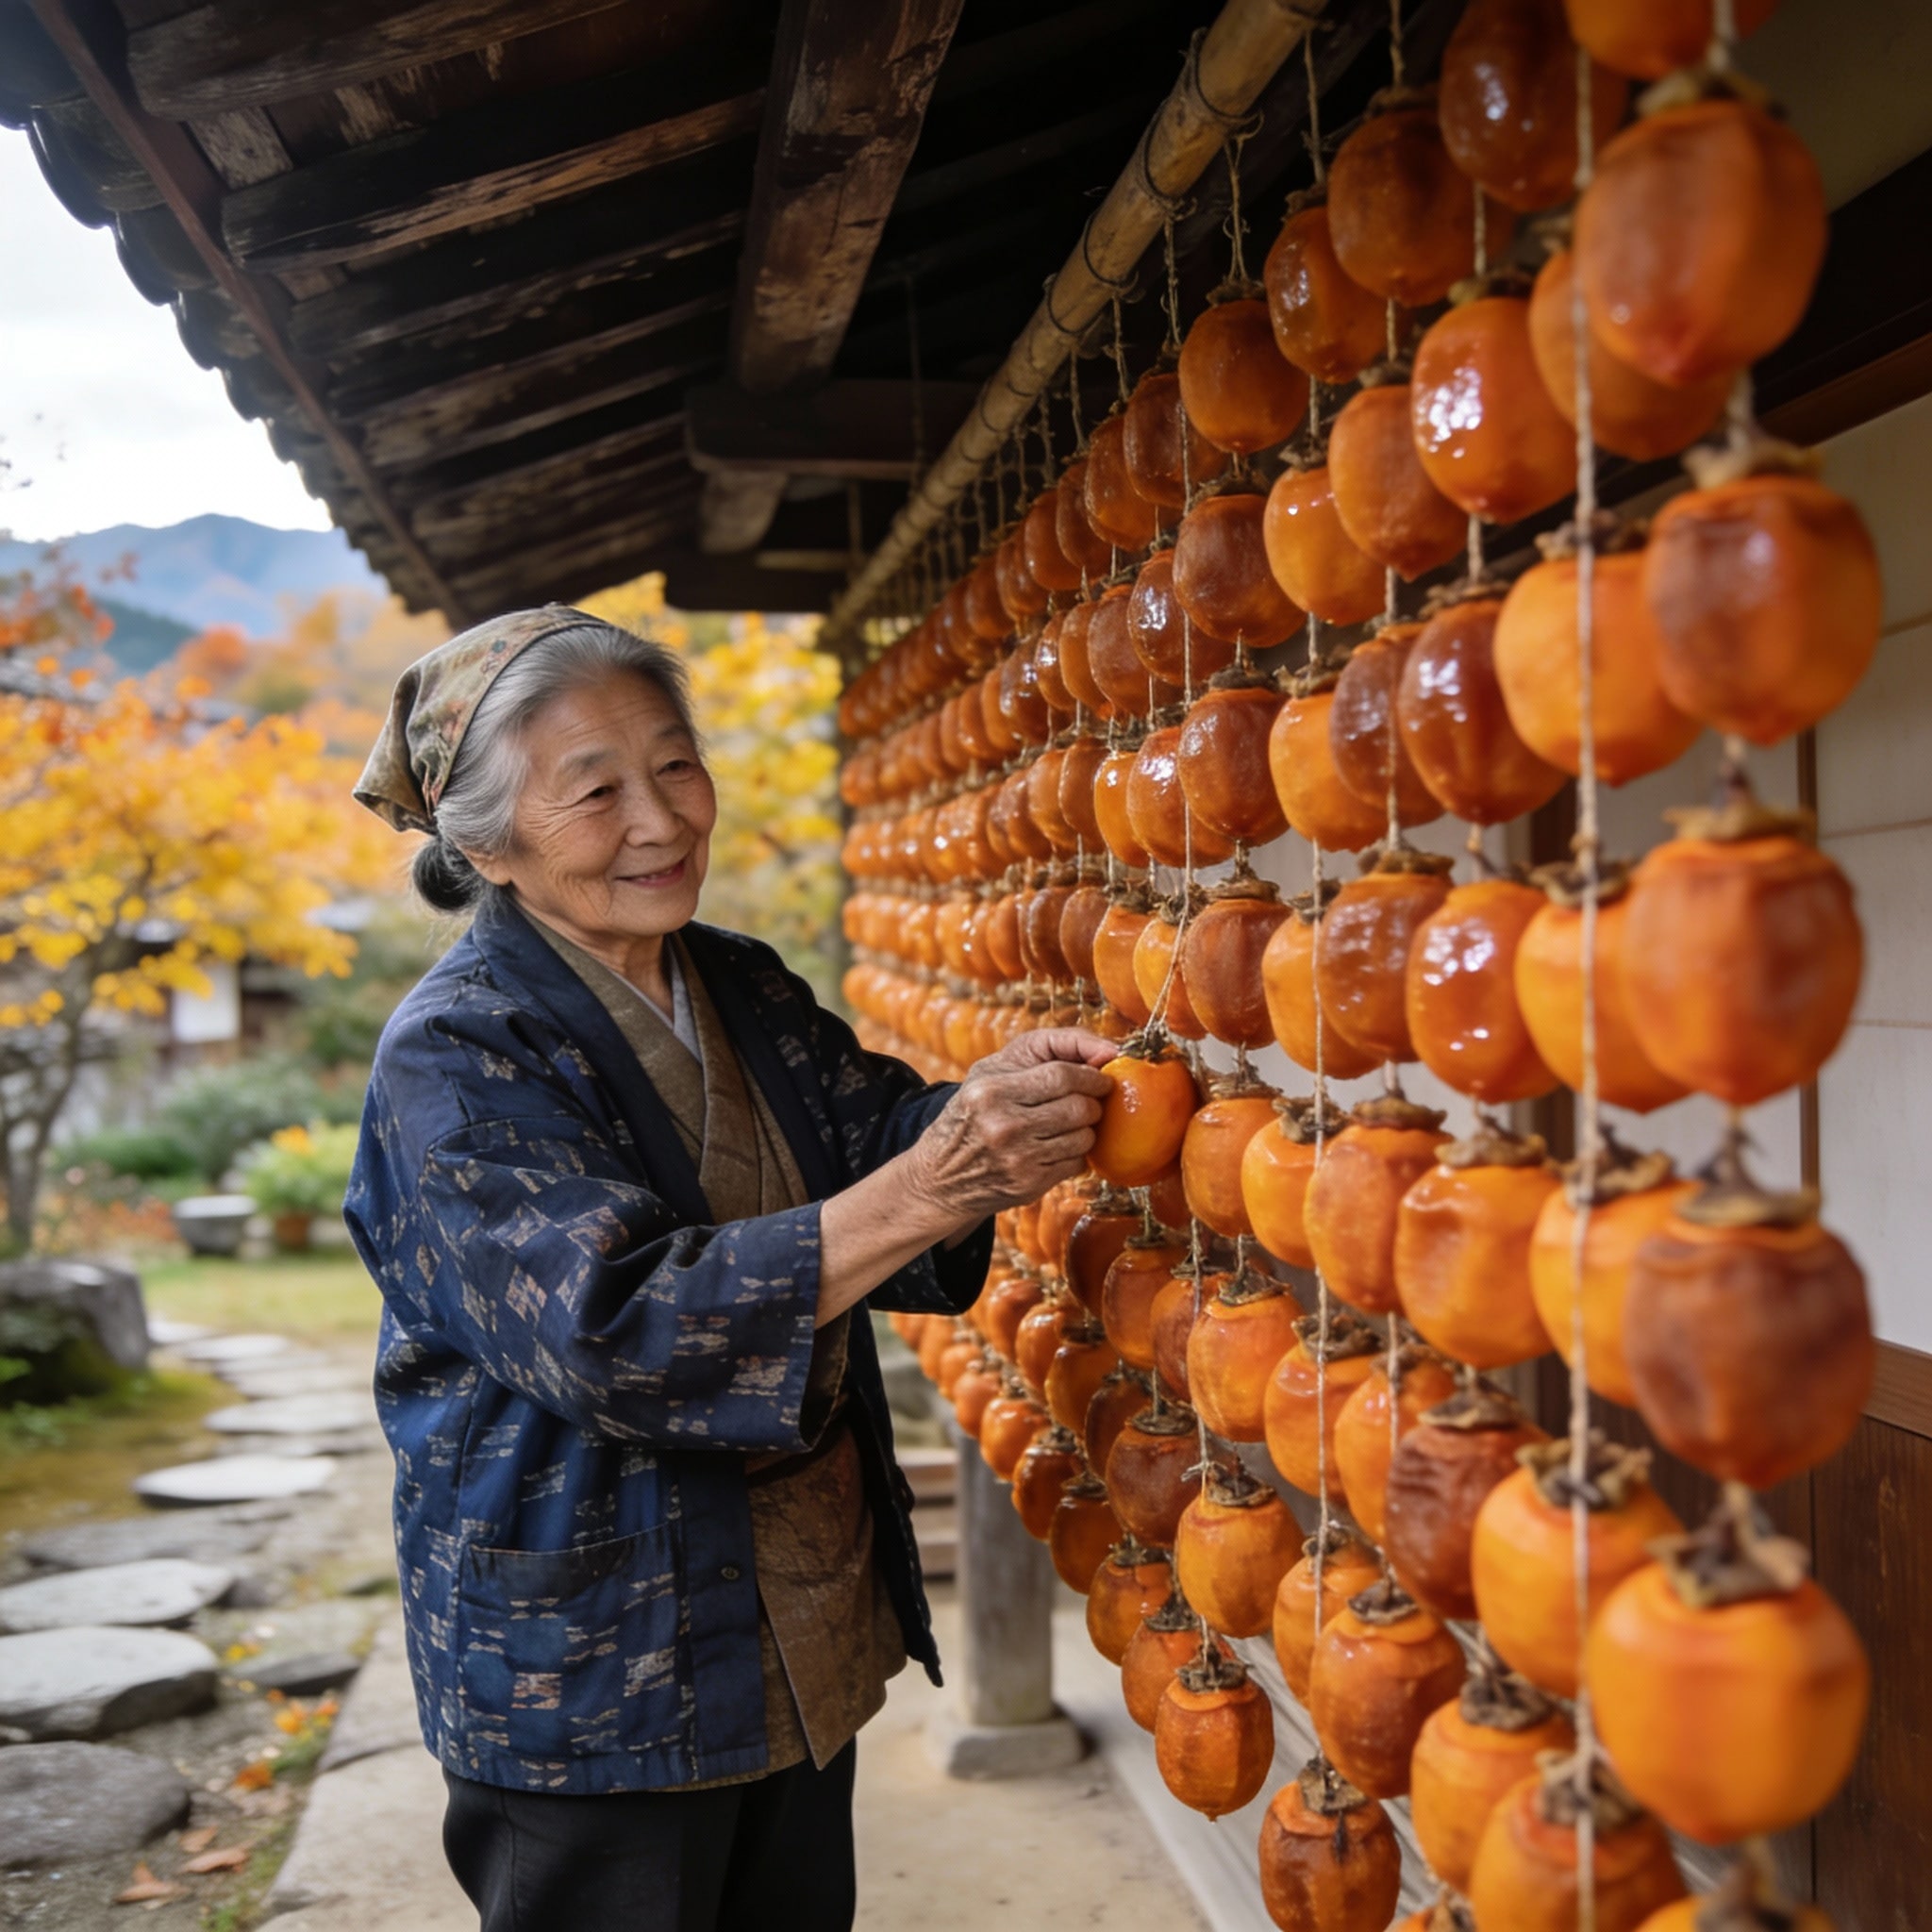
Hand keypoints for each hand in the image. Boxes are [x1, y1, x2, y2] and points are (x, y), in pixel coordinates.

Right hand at [906, 1029, 1118, 1220]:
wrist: (940, 1175)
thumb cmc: (975, 1110)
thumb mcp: (992, 1069)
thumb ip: (1048, 1047)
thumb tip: (1109, 1051)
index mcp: (990, 1091)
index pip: (1062, 1075)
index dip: (1092, 1075)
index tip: (1101, 1077)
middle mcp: (1002, 1125)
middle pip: (1079, 1107)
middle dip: (1094, 1102)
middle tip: (1091, 1100)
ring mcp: (1017, 1158)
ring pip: (1084, 1137)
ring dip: (1088, 1129)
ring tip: (1072, 1124)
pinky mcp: (1029, 1185)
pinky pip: (1077, 1163)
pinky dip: (1077, 1153)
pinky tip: (1059, 1146)